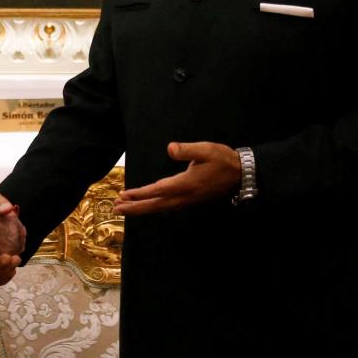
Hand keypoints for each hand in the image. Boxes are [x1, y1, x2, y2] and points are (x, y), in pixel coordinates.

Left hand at [114, 141, 240, 215]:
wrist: (241, 175)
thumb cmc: (223, 160)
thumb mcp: (206, 150)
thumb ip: (187, 150)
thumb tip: (170, 148)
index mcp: (186, 184)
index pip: (158, 190)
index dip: (140, 194)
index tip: (124, 195)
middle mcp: (185, 196)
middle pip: (155, 205)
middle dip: (135, 207)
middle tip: (116, 208)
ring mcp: (188, 200)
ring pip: (160, 207)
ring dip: (142, 208)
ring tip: (125, 208)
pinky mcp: (190, 200)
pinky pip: (167, 206)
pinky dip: (153, 206)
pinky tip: (147, 205)